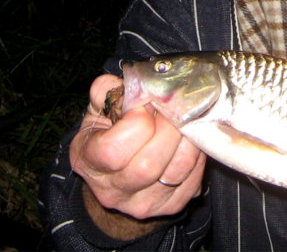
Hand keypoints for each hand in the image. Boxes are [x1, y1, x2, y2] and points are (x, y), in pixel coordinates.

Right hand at [70, 74, 205, 221]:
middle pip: (148, 164)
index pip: (114, 150)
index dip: (136, 121)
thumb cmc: (108, 132)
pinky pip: (194, 177)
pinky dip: (197, 153)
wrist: (116, 172)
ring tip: (182, 120)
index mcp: (89, 162)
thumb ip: (105, 91)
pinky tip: (188, 138)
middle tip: (170, 109)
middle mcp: (113, 190)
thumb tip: (130, 80)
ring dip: (187, 138)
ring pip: (178, 169)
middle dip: (167, 128)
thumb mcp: (98, 109)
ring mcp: (143, 203)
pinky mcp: (171, 206)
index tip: (145, 104)